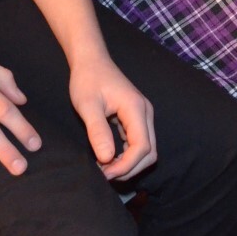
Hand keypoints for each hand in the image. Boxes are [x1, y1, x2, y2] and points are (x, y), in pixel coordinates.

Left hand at [68, 53, 156, 180]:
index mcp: (136, 109)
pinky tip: (109, 158)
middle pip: (150, 152)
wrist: (91, 61)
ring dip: (129, 164)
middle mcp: (145, 113)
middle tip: (104, 174)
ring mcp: (142, 116)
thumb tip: (107, 159)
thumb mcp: (87, 105)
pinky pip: (139, 143)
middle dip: (129, 168)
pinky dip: (127, 156)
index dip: (126, 166)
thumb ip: (97, 131)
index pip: (142, 147)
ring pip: (146, 150)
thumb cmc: (87, 80)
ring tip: (105, 168)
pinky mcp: (136, 118)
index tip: (104, 173)